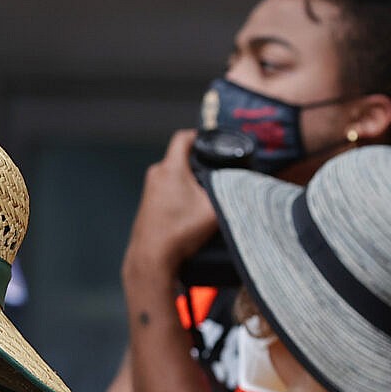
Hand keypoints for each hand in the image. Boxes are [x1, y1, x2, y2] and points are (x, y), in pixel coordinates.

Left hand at [123, 130, 219, 283]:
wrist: (152, 256)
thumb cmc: (179, 232)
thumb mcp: (213, 210)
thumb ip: (228, 194)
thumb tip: (243, 187)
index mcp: (171, 168)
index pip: (183, 138)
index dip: (199, 136)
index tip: (210, 141)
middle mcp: (156, 173)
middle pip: (180, 158)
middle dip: (197, 163)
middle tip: (214, 174)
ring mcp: (149, 189)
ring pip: (174, 175)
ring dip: (188, 181)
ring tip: (204, 196)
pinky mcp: (147, 203)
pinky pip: (167, 190)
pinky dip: (179, 194)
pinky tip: (189, 211)